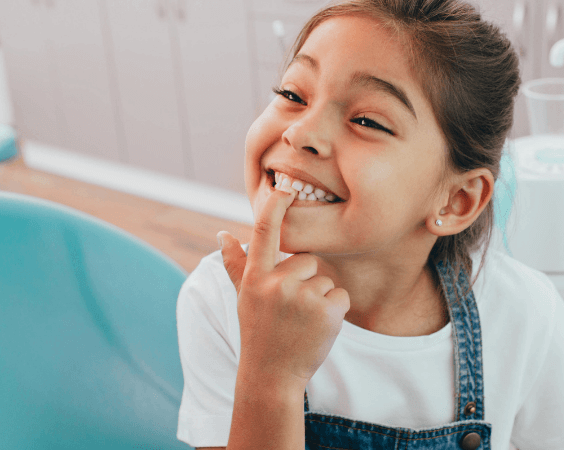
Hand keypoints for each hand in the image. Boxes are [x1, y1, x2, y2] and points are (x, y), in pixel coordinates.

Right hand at [217, 187, 349, 389]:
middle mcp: (277, 284)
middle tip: (291, 310)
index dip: (275, 207)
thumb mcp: (243, 297)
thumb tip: (222, 233)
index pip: (264, 233)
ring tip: (302, 322)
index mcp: (256, 277)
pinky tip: (318, 328)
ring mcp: (302, 297)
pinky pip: (341, 295)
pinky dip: (335, 311)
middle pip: (307, 260)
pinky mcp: (327, 311)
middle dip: (305, 281)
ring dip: (319, 298)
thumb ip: (236, 264)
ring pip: (325, 279)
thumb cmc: (259, 332)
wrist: (272, 376)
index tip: (285, 186)